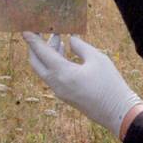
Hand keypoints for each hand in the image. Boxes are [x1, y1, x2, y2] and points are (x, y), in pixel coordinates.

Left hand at [23, 32, 142, 136]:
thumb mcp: (97, 59)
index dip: (32, 40)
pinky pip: (52, 76)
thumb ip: (81, 46)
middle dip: (36, 47)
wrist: (117, 112)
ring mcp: (59, 91)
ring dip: (47, 54)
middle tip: (44, 32)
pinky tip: (64, 54)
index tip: (25, 30)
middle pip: (36, 62)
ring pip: (44, 70)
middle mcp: (56, 83)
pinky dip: (53, 63)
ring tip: (59, 39)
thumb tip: (70, 39)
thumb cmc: (109, 83)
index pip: (41, 52)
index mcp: (61, 72)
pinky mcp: (65, 95)